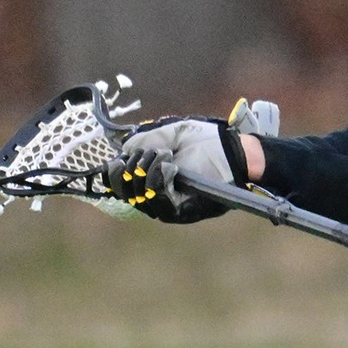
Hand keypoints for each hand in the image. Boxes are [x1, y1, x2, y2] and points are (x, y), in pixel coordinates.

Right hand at [108, 116, 249, 223]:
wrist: (232, 150)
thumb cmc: (206, 142)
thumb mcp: (172, 134)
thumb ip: (146, 140)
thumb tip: (124, 150)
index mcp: (150, 180)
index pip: (120, 187)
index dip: (114, 174)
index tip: (120, 158)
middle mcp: (156, 198)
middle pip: (126, 195)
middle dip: (131, 170)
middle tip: (149, 152)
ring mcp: (169, 208)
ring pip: (140, 198)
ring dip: (146, 172)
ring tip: (164, 155)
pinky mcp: (183, 213)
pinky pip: (160, 202)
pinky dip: (159, 181)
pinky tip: (170, 166)